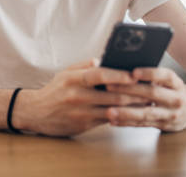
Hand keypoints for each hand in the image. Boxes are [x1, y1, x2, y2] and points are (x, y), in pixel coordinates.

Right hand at [13, 58, 151, 136]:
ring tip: (147, 101)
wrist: (36, 112)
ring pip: (113, 108)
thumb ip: (84, 65)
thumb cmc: (54, 91)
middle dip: (133, 92)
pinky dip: (122, 116)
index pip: (98, 74)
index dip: (117, 75)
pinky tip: (133, 113)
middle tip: (150, 89)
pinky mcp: (84, 124)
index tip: (134, 74)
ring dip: (132, 106)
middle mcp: (77, 95)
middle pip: (111, 93)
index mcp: (73, 78)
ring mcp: (81, 111)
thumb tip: (104, 59)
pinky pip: (107, 120)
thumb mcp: (65, 73)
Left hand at [105, 67, 185, 131]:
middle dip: (129, 90)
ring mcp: (171, 115)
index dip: (149, 73)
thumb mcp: (168, 80)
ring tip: (109, 110)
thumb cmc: (172, 88)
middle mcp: (177, 99)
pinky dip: (127, 123)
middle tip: (108, 86)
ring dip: (126, 112)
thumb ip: (151, 75)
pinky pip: (143, 125)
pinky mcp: (164, 126)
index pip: (165, 76)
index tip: (133, 72)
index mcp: (177, 83)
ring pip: (147, 113)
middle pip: (152, 93)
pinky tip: (112, 120)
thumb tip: (122, 68)